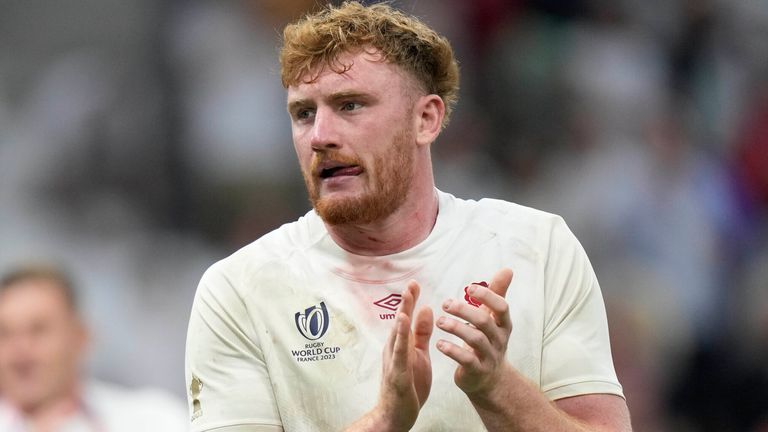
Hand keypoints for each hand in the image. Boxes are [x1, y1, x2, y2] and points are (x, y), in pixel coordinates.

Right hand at [371, 280, 433, 430]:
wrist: (395, 415)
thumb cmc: (408, 385)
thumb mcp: (419, 355)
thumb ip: (421, 333)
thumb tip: (426, 309)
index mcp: (402, 344)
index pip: (406, 318)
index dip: (410, 301)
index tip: (415, 283)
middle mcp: (395, 349)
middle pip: (400, 322)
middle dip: (406, 303)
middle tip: (412, 283)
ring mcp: (394, 361)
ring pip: (398, 336)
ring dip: (402, 316)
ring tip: (407, 299)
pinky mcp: (398, 374)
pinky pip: (400, 354)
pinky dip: (401, 338)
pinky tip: (404, 327)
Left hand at [435, 268, 513, 395]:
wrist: (490, 379)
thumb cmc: (489, 340)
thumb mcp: (494, 318)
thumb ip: (497, 294)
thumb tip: (508, 269)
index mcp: (503, 324)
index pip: (501, 307)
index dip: (487, 296)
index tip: (470, 288)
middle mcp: (499, 340)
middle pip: (484, 322)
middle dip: (464, 311)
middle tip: (445, 303)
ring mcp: (489, 356)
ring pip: (475, 340)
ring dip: (455, 328)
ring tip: (440, 321)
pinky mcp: (477, 371)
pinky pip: (466, 360)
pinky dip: (452, 351)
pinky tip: (439, 344)